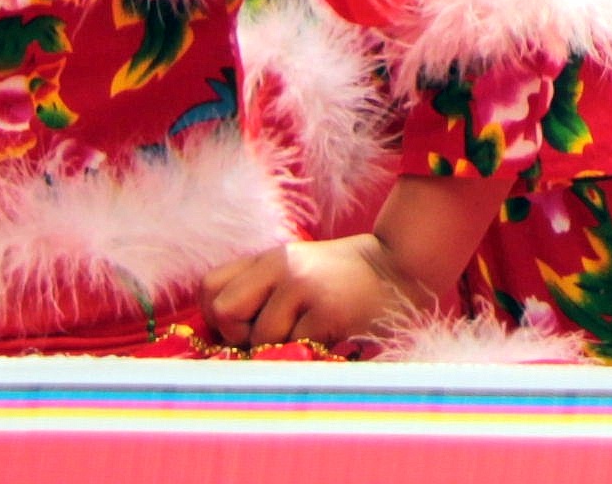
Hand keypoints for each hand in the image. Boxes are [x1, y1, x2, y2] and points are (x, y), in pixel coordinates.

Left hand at [202, 230, 425, 349]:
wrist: (402, 270)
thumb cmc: (343, 283)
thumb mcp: (296, 274)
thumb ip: (259, 294)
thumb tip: (219, 340)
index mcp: (269, 258)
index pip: (210, 288)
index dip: (217, 318)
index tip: (242, 329)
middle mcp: (281, 266)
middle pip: (224, 312)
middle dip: (241, 336)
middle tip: (273, 337)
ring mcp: (304, 285)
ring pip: (260, 337)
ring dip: (280, 348)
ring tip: (311, 334)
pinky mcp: (327, 309)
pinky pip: (294, 347)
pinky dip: (308, 352)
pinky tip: (330, 336)